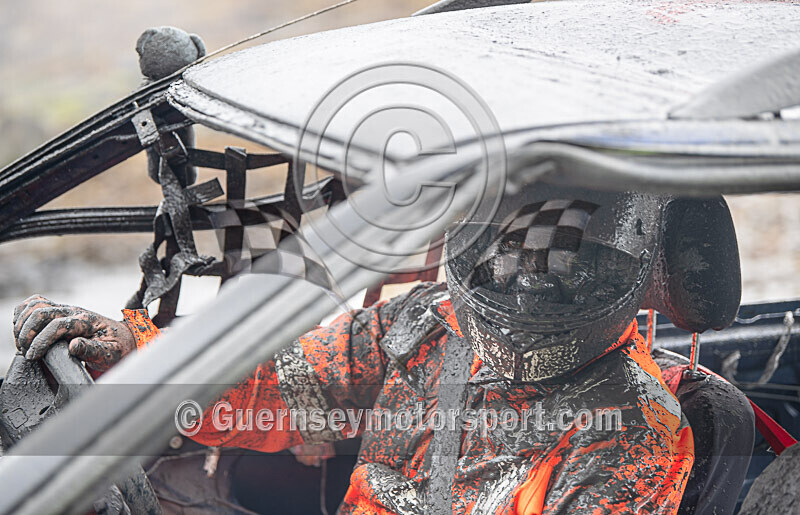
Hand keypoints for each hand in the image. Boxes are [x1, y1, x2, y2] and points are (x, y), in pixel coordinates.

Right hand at [12, 295, 135, 370]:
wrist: (123, 338)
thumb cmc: (117, 348)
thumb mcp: (111, 353)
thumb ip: (93, 350)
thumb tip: (73, 346)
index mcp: (87, 321)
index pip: (57, 326)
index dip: (40, 341)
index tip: (33, 357)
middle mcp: (75, 311)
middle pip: (41, 313)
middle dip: (26, 333)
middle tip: (25, 351)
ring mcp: (66, 309)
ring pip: (36, 305)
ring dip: (22, 323)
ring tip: (22, 343)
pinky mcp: (60, 310)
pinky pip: (36, 303)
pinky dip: (23, 312)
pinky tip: (21, 328)